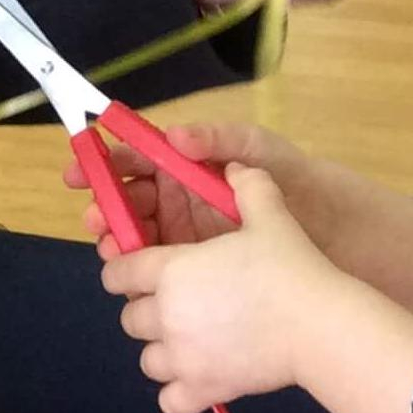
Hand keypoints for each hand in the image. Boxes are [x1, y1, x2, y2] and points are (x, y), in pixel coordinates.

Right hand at [64, 121, 308, 256]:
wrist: (332, 228)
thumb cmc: (293, 180)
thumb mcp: (260, 151)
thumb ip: (219, 139)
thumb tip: (175, 134)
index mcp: (187, 168)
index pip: (136, 163)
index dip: (105, 166)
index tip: (79, 174)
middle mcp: (178, 202)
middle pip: (127, 204)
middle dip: (105, 210)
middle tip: (97, 220)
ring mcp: (183, 237)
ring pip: (136, 239)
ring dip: (115, 241)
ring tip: (110, 245)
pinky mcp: (195, 270)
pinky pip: (158, 271)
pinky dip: (141, 273)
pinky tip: (135, 278)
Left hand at [101, 163, 343, 412]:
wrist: (318, 323)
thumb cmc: (290, 265)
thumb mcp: (271, 215)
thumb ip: (249, 187)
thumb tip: (236, 168)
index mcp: (170, 271)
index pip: (118, 271)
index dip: (127, 268)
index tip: (146, 269)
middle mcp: (165, 316)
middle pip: (130, 316)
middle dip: (149, 309)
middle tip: (184, 302)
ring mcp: (181, 358)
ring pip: (147, 358)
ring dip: (163, 349)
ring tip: (194, 340)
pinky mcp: (202, 390)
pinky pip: (169, 399)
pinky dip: (179, 391)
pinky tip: (201, 375)